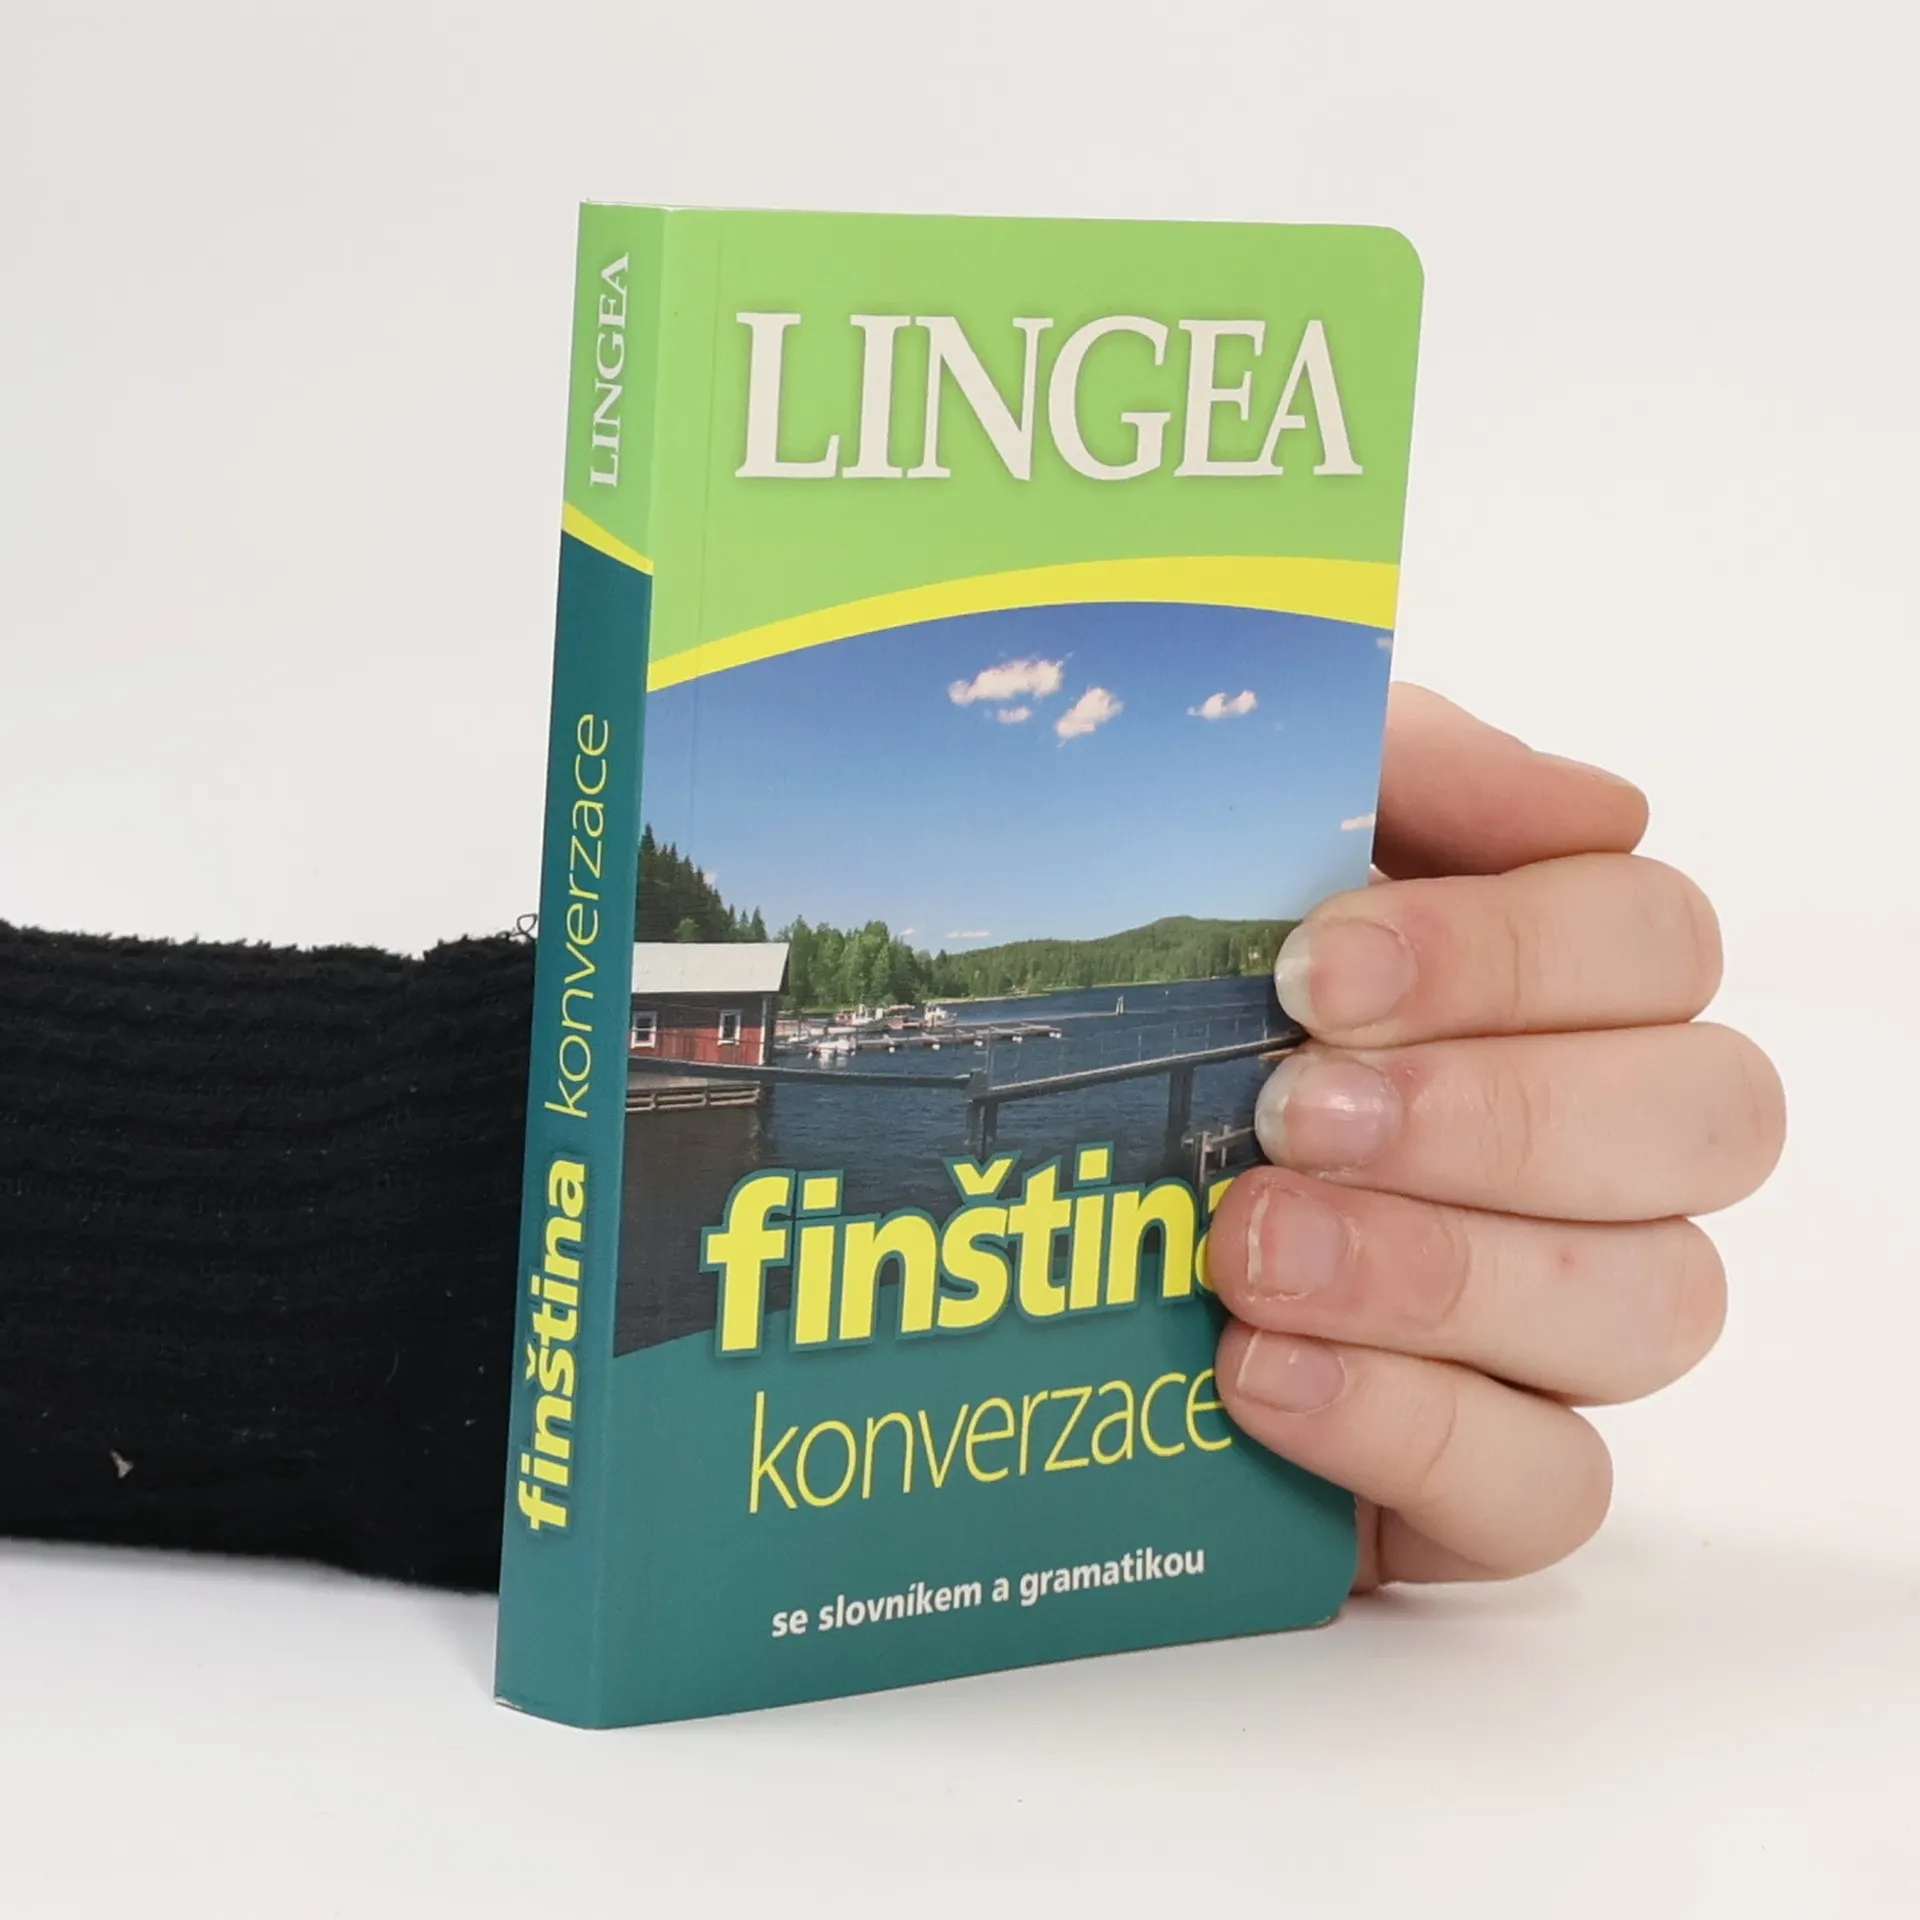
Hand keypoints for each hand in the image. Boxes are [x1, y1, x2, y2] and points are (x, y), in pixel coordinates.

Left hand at [1209, 685, 1785, 1587]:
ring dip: (1444, 1269)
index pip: (1657, 943)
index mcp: (1541, 992)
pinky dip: (1413, 1429)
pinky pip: (1555, 1490)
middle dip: (1497, 1110)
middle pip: (1707, 1117)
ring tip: (1250, 1248)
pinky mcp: (1478, 1481)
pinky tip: (1258, 1375)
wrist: (976, 1237)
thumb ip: (1394, 773)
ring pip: (1657, 1304)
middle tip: (1291, 1113)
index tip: (1312, 969)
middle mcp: (1586, 1158)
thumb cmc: (1135, 1027)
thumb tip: (1587, 802)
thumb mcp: (1222, 853)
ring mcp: (1549, 1330)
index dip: (1515, 949)